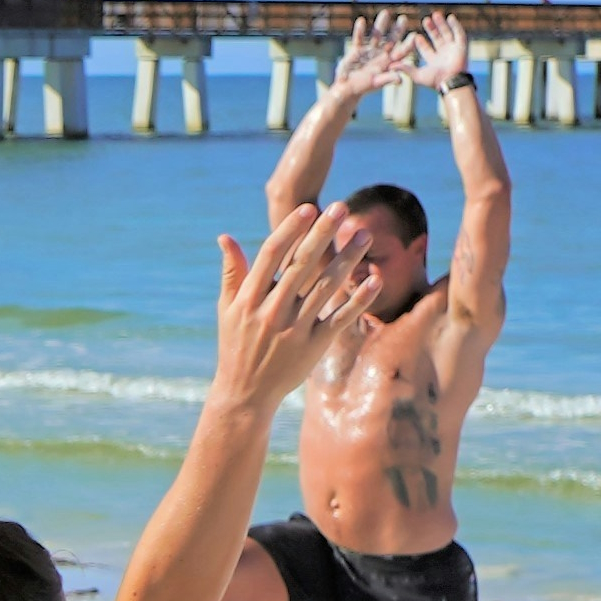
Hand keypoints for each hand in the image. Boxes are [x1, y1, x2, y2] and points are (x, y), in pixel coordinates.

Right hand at [209, 204, 378, 409]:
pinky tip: (375, 280)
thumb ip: (232, 271)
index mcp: (250, 297)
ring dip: (347, 260)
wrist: (245, 392)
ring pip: (326, 288)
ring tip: (364, 235)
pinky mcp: (314, 346)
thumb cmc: (235, 344)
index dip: (292, 230)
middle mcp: (272, 311)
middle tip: (342, 208)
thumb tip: (226, 236)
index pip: (273, 255)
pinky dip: (358, 300)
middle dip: (323, 234)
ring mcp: (294, 329)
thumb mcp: (228, 308)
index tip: (309, 208)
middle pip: (302, 265)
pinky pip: (340, 319)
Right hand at [331, 13, 417, 102]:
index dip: (408, 44)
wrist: (348, 87)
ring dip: (381, 24)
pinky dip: (360, 30)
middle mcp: (381, 54)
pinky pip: (359, 37)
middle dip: (397, 29)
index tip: (415, 35)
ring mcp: (369, 50)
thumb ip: (388, 79)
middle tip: (404, 18)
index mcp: (389, 63)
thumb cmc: (364, 87)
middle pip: (391, 40)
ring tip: (386, 12)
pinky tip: (361, 21)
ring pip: (376, 34)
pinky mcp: (357, 49)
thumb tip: (400, 80)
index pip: (401, 52)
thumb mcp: (377, 83)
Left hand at [412, 10, 472, 93]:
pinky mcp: (462, 47)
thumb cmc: (435, 81)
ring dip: (442, 25)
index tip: (415, 36)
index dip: (421, 43)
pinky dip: (456, 26)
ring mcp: (453, 51)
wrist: (451, 82)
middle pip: (437, 39)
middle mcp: (444, 56)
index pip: (426, 50)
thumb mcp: (417, 75)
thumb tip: (390, 66)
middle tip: (425, 20)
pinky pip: (459, 34)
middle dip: (431, 30)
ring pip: (447, 34)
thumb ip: (405, 69)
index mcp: (434, 62)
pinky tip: (450, 17)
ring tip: (435, 14)